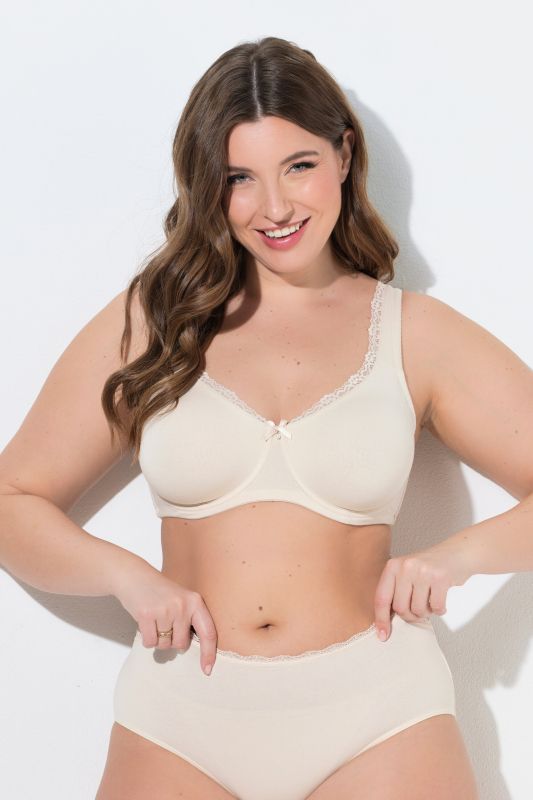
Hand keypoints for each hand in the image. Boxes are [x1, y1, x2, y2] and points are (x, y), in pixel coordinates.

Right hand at [113, 557, 217, 675]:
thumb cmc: (159, 592)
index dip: (209, 653)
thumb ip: (190, 620)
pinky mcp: (147, 615)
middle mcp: (183, 605)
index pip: (208, 632)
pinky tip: (145, 622)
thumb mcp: (182, 600)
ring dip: (158, 638)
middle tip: (164, 623)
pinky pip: (150, 643)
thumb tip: (196, 651)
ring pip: (165, 645)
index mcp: (196, 601)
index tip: (207, 670)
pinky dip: (147, 638)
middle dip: (171, 640)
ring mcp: (165, 610)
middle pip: (181, 644)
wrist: (135, 576)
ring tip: (155, 619)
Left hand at [373, 541, 472, 640]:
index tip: (383, 635)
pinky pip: (435, 607)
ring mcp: (423, 571)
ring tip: (430, 600)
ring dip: (426, 612)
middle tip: (420, 608)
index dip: (381, 619)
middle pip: (400, 608)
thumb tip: (385, 624)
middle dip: (411, 615)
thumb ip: (395, 592)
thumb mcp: (406, 573)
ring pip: (417, 610)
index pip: (381, 598)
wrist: (457, 553)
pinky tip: (441, 600)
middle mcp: (405, 566)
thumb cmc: (430, 568)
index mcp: (393, 566)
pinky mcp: (440, 577)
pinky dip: (439, 609)